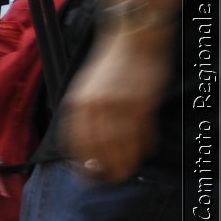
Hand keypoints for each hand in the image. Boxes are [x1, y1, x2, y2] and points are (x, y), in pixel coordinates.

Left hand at [60, 33, 168, 182]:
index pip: (77, 142)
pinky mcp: (143, 105)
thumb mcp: (85, 88)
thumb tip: (86, 146)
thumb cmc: (108, 66)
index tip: (86, 178)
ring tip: (126, 173)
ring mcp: (121, 106)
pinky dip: (142, 147)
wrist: (132, 40)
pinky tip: (142, 154)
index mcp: (78, 102)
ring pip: (122, 144)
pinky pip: (142, 133)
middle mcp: (97, 106)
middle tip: (111, 180)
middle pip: (100, 147)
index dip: (82, 164)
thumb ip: (83, 114)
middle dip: (105, 168)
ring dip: (125, 162)